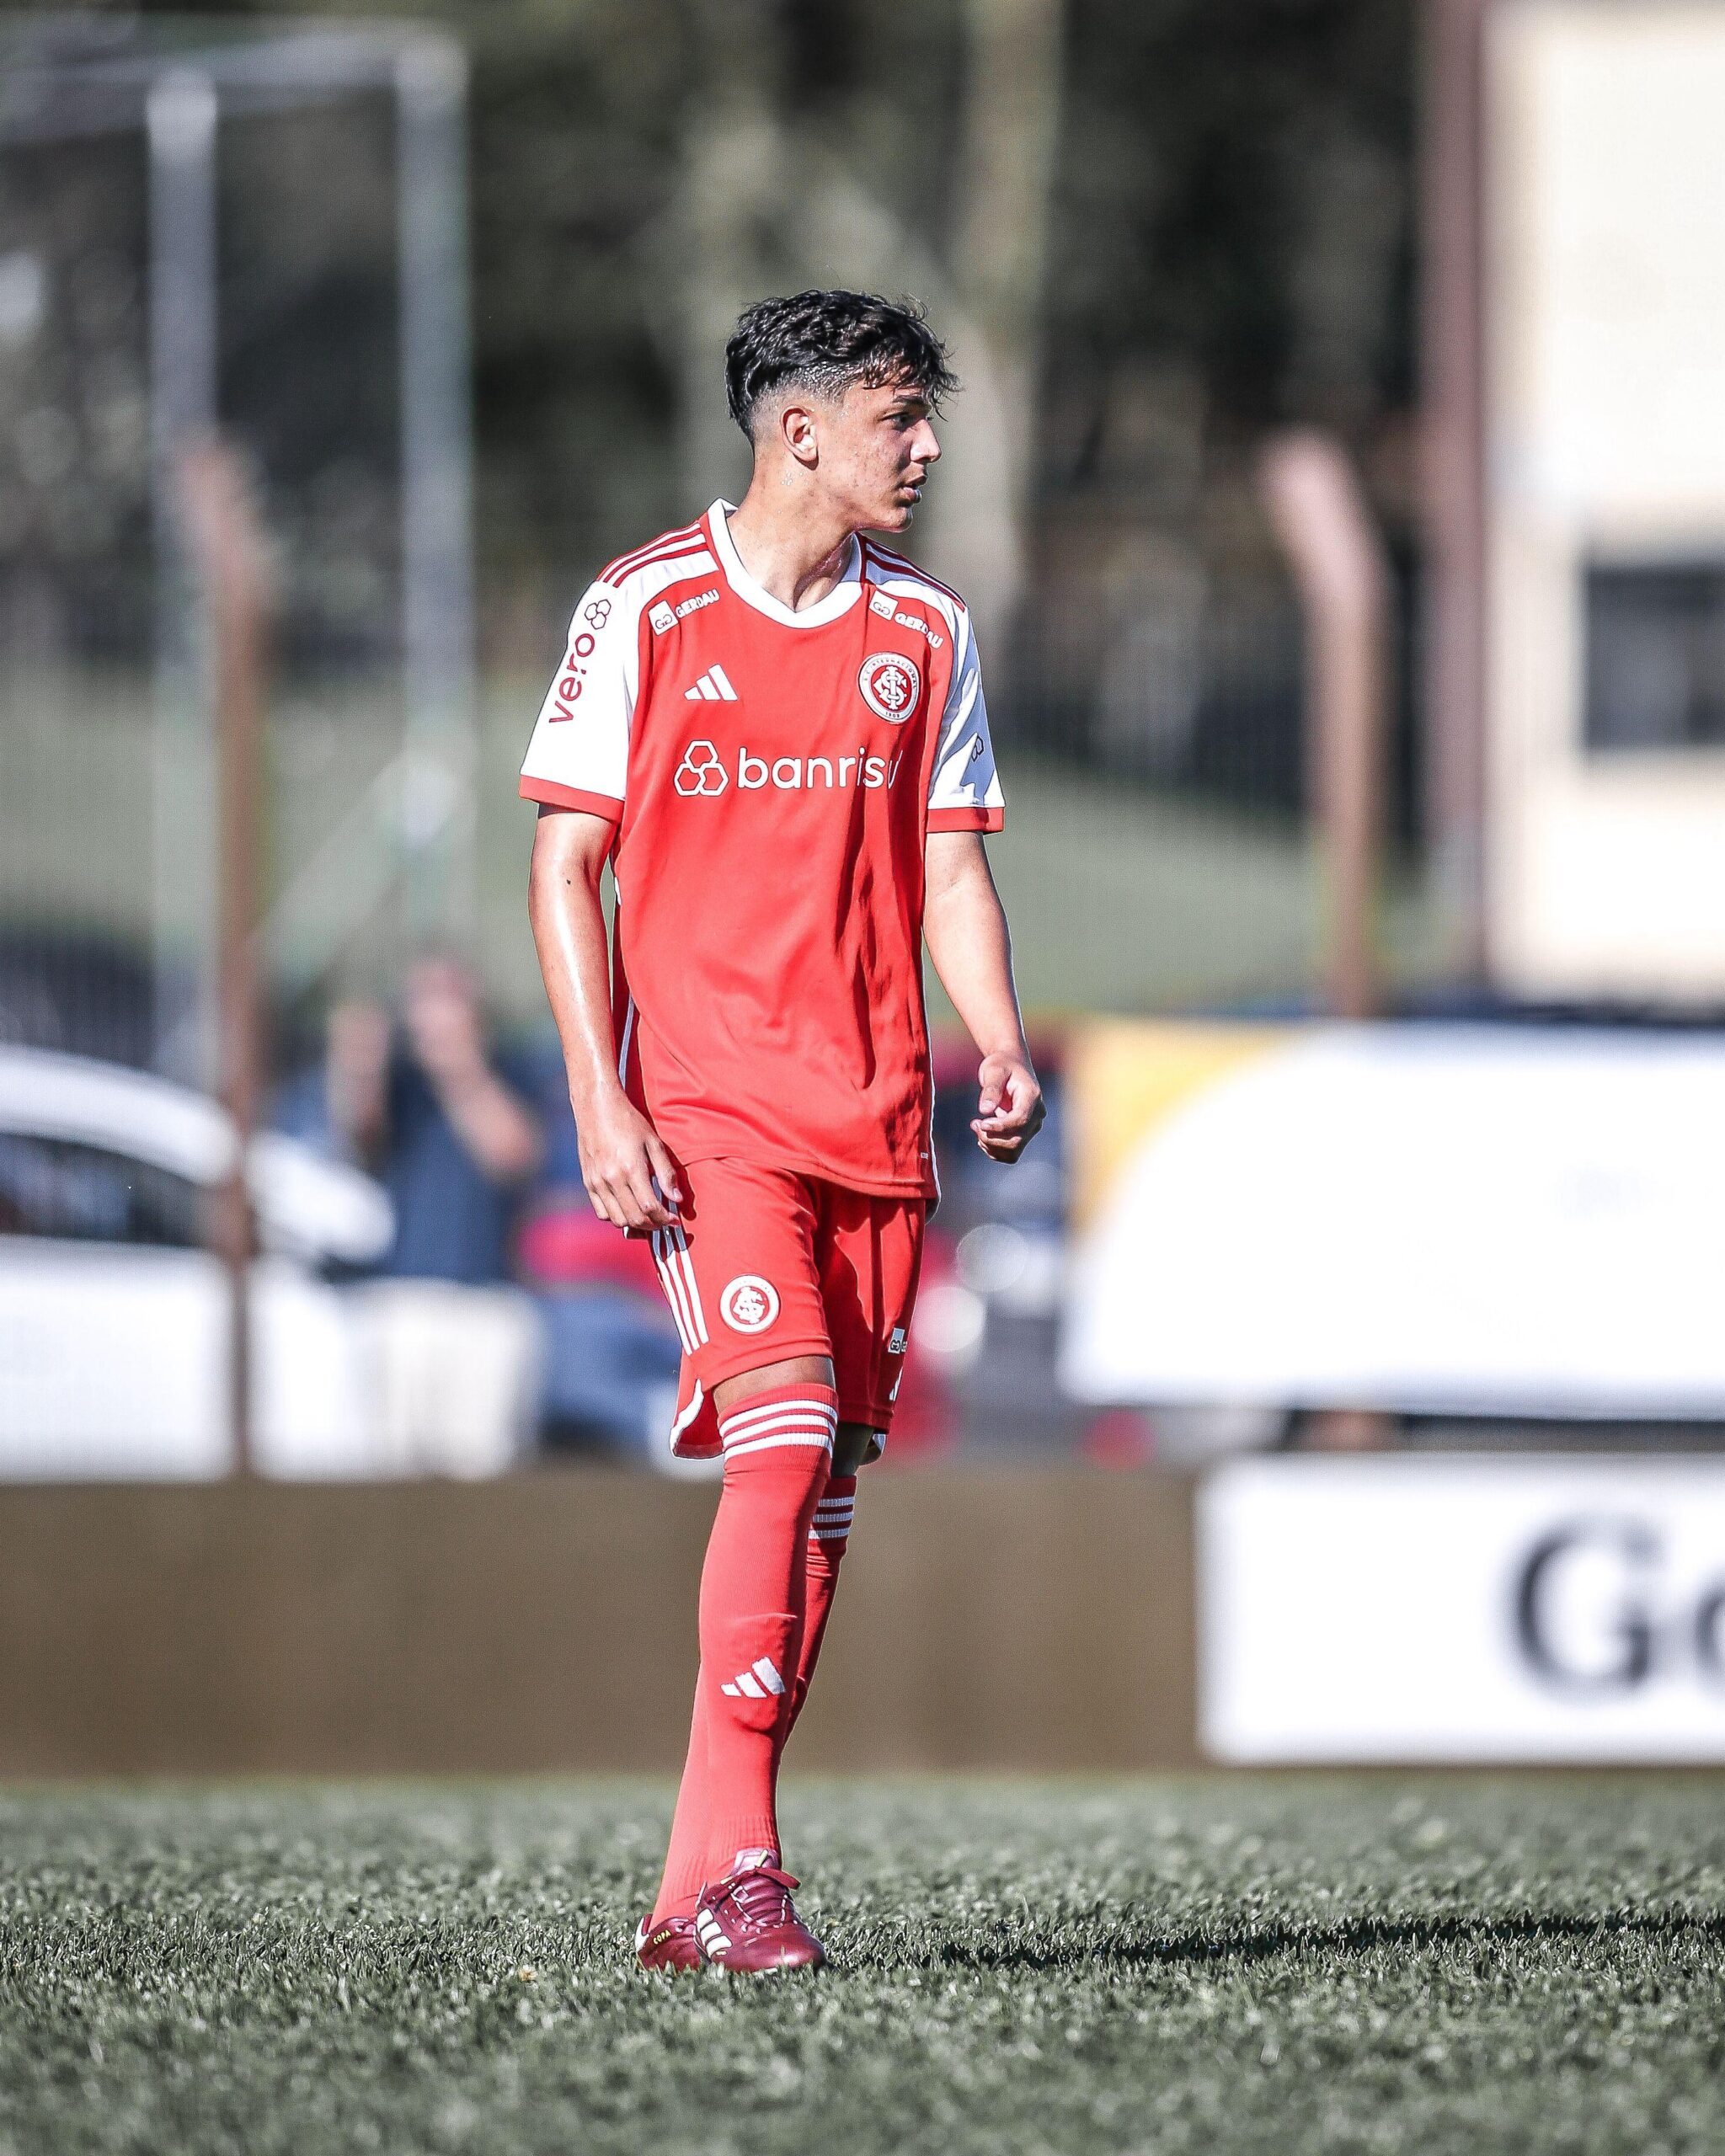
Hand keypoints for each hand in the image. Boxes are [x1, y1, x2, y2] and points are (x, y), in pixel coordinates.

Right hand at [577, 1090, 683, 1230]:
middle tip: (664, 1221)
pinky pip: (601, 1212)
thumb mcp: (653, 1142)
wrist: (596, 1107)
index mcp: (631, 1169)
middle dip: (654, 1225)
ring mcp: (597, 1182)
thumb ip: (666, 1172)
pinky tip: (628, 1208)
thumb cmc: (628, 1121)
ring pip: (617, 1220)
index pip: (650, 1208)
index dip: (665, 1219)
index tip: (675, 1220)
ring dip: (635, 1224)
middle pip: (634, 1218)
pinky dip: (616, 1216)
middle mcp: (611, 1179)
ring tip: (648, 1217)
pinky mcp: (588, 1182)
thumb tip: (677, 1198)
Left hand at [971, 1050, 1043, 1162]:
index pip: (1020, 1120)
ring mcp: (1032, 1125)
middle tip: (975, 1123)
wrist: (1011, 1065)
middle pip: (1016, 1139)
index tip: (980, 1122)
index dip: (999, 1126)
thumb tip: (985, 1110)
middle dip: (991, 1138)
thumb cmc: (1001, 1065)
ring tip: (977, 1127)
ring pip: (1013, 1150)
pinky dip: (994, 1149)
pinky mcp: (1024, 1133)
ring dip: (991, 1145)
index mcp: (1032, 1096)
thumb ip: (990, 1089)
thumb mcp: (993, 1071)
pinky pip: (1011, 1152)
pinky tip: (983, 1134)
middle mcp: (1037, 1114)